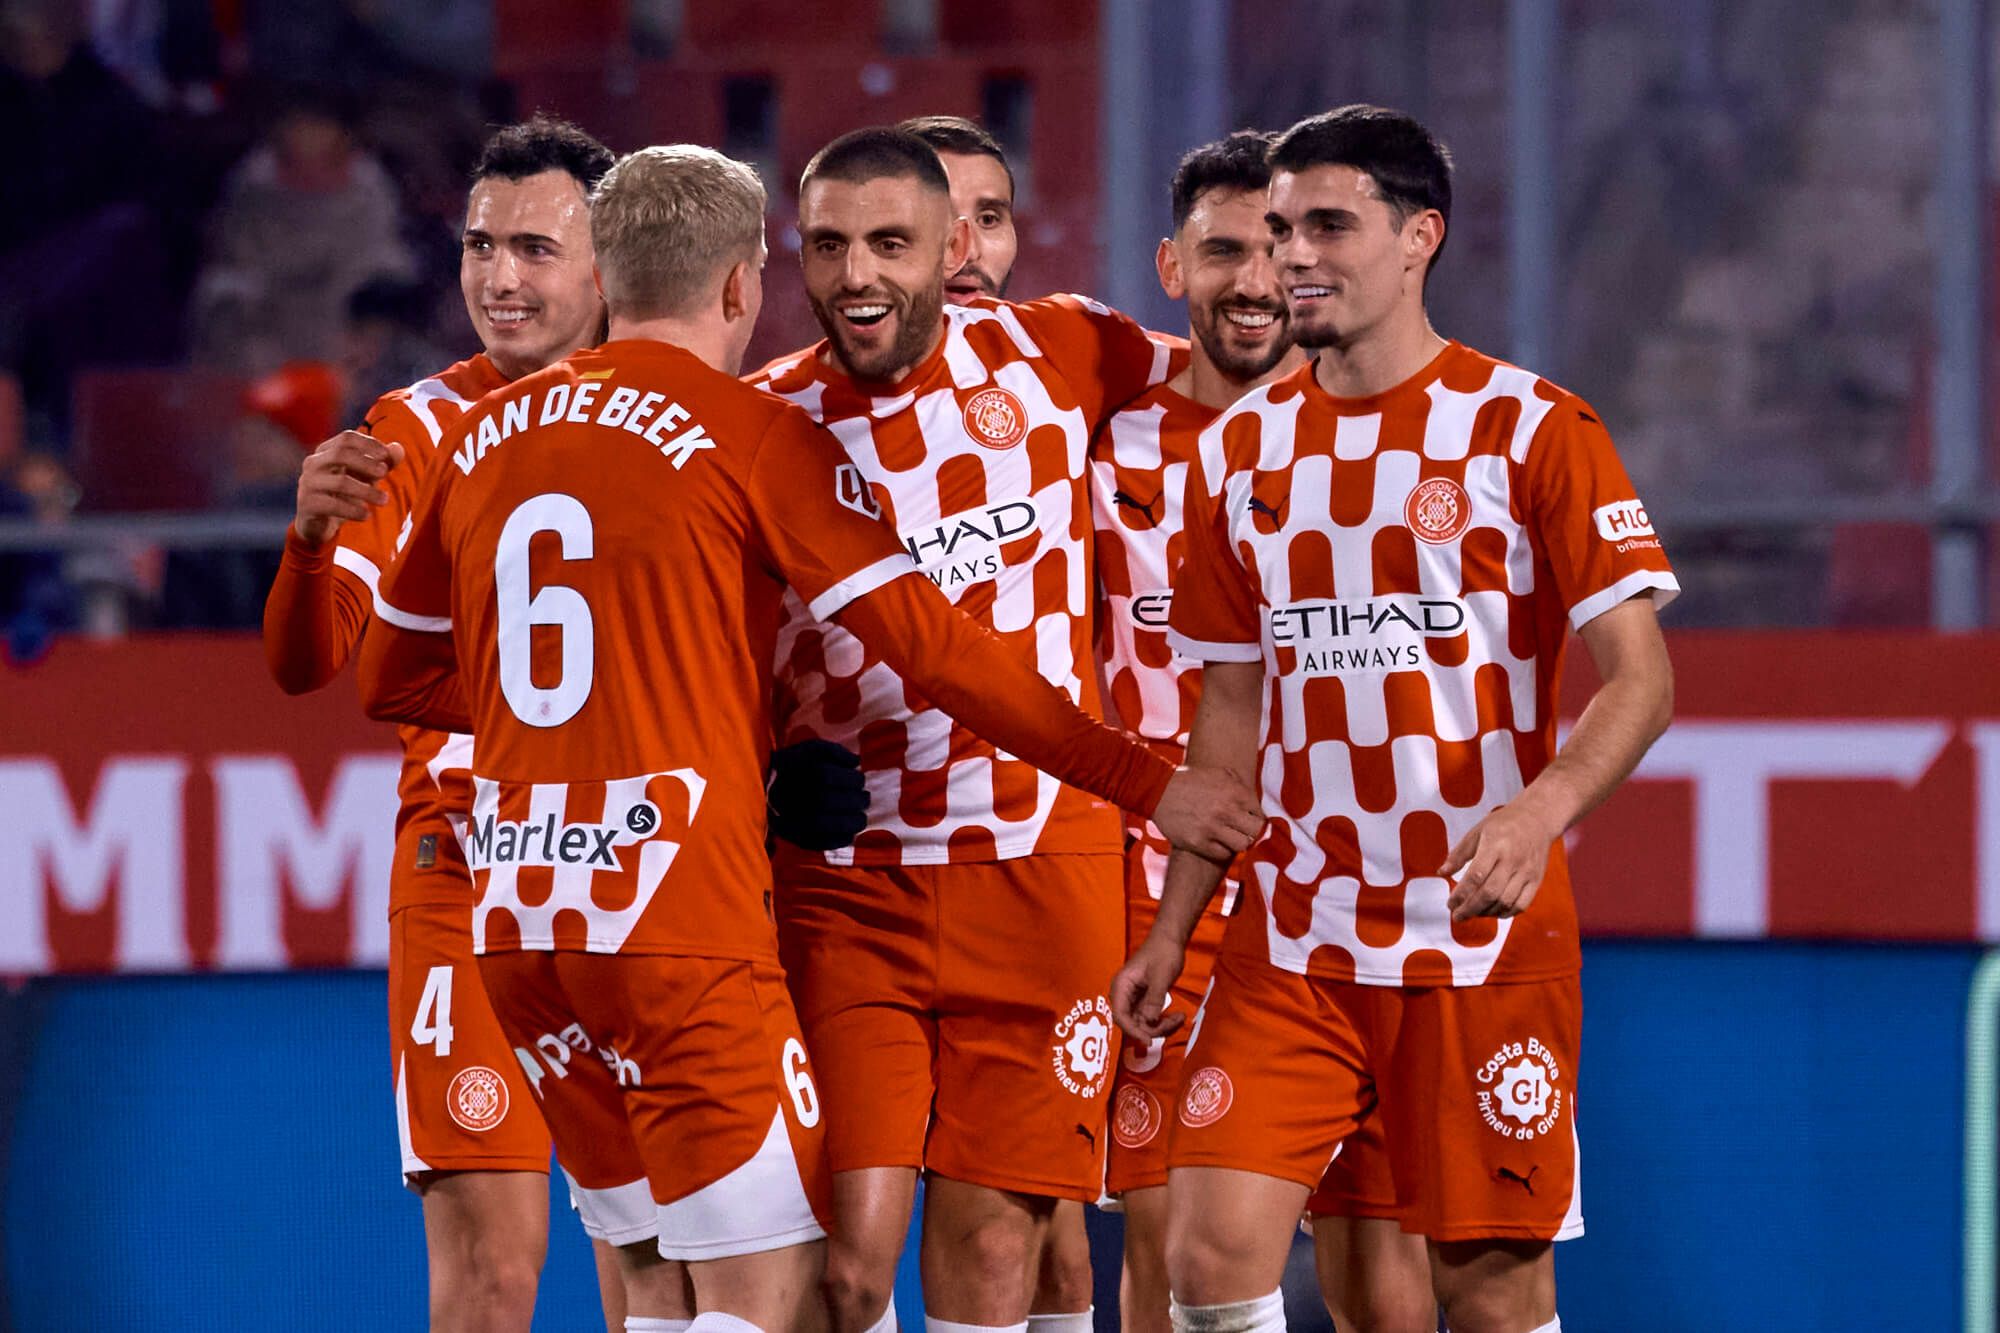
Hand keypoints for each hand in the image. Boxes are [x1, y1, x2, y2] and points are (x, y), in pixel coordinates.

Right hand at [295, 430, 404, 547]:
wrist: (319, 523)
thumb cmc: (345, 493)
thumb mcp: (366, 477)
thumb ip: (383, 463)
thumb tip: (398, 448)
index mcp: (327, 451)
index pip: (347, 438)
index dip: (368, 443)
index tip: (386, 455)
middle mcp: (314, 463)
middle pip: (340, 454)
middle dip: (366, 463)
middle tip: (384, 474)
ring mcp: (308, 483)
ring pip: (340, 482)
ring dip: (366, 491)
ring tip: (384, 500)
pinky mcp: (307, 504)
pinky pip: (332, 505)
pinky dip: (353, 510)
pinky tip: (367, 515)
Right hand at [766, 739, 868, 850]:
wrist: (765, 788)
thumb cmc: (795, 766)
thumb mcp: (812, 749)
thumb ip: (836, 751)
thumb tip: (856, 761)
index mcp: (795, 772)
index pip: (831, 776)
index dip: (853, 779)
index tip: (860, 780)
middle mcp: (793, 795)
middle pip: (828, 800)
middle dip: (855, 801)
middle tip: (865, 799)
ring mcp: (791, 818)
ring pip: (823, 824)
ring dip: (851, 823)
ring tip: (861, 818)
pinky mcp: (792, 837)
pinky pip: (817, 843)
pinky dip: (839, 840)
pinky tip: (850, 833)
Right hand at [1111, 934, 1186, 1041]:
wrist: (1170, 939)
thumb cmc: (1163, 952)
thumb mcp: (1161, 976)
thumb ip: (1154, 999)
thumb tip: (1149, 1022)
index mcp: (1122, 986)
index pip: (1120, 1016)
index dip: (1133, 1031)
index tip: (1149, 1041)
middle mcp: (1124, 995)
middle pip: (1132, 1023)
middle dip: (1153, 1029)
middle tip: (1174, 1022)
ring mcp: (1135, 999)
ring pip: (1143, 1024)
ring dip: (1162, 1026)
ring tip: (1180, 1018)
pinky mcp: (1145, 1001)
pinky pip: (1151, 1018)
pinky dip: (1164, 1021)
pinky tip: (1178, 1016)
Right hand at [1151, 765, 1262, 860]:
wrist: (1157, 790)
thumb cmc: (1188, 780)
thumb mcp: (1217, 773)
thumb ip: (1238, 784)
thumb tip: (1253, 800)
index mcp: (1233, 792)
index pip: (1259, 813)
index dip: (1254, 817)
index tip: (1247, 819)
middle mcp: (1225, 810)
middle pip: (1255, 831)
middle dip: (1250, 831)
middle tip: (1242, 830)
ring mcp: (1212, 828)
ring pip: (1243, 845)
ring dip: (1238, 842)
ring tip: (1230, 837)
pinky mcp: (1198, 842)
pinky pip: (1223, 854)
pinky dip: (1222, 849)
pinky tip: (1215, 842)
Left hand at [1441, 801, 1561, 921]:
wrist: (1537, 818)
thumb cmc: (1504, 824)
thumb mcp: (1477, 831)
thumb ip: (1459, 854)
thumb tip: (1442, 872)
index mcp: (1495, 845)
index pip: (1476, 876)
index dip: (1461, 894)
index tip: (1450, 904)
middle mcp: (1512, 860)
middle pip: (1490, 893)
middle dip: (1470, 909)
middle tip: (1457, 916)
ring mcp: (1527, 871)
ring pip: (1505, 902)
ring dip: (1485, 913)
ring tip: (1473, 913)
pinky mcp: (1537, 880)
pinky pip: (1521, 905)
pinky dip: (1505, 913)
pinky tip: (1492, 911)